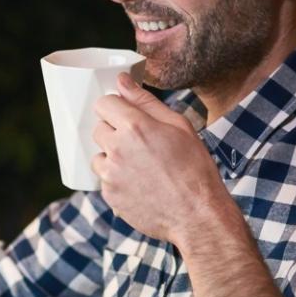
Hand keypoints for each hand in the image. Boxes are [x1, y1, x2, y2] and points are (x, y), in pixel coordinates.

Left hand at [91, 74, 225, 242]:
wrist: (196, 215)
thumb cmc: (194, 169)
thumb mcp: (178, 126)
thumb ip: (146, 102)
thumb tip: (122, 81)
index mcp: (135, 127)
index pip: (104, 103)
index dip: (117, 107)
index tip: (127, 115)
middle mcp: (117, 149)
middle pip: (99, 128)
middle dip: (115, 131)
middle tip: (141, 144)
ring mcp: (110, 174)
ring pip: (99, 155)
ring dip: (113, 157)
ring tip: (141, 167)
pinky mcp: (109, 195)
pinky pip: (104, 180)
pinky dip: (117, 180)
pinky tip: (140, 184)